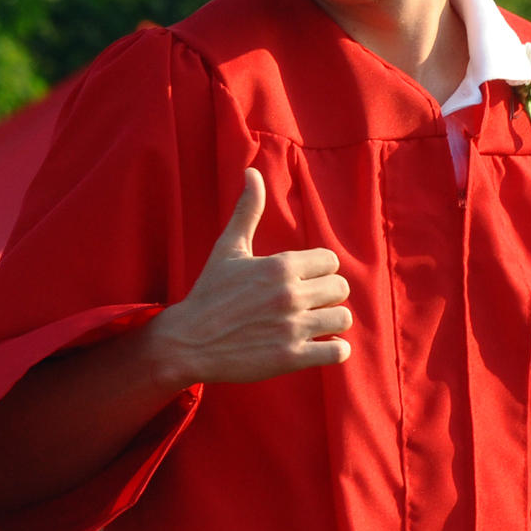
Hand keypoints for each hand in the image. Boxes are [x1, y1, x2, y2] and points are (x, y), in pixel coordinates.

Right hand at [147, 169, 351, 386]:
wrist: (186, 342)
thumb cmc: (208, 293)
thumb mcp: (228, 249)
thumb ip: (247, 210)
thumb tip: (252, 172)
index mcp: (279, 265)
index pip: (331, 261)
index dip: (320, 270)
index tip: (304, 279)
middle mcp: (290, 294)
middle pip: (341, 288)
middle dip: (327, 295)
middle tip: (309, 303)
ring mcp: (292, 327)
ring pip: (343, 319)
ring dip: (332, 322)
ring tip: (315, 324)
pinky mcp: (292, 357)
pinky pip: (338, 352)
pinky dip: (334, 350)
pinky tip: (319, 346)